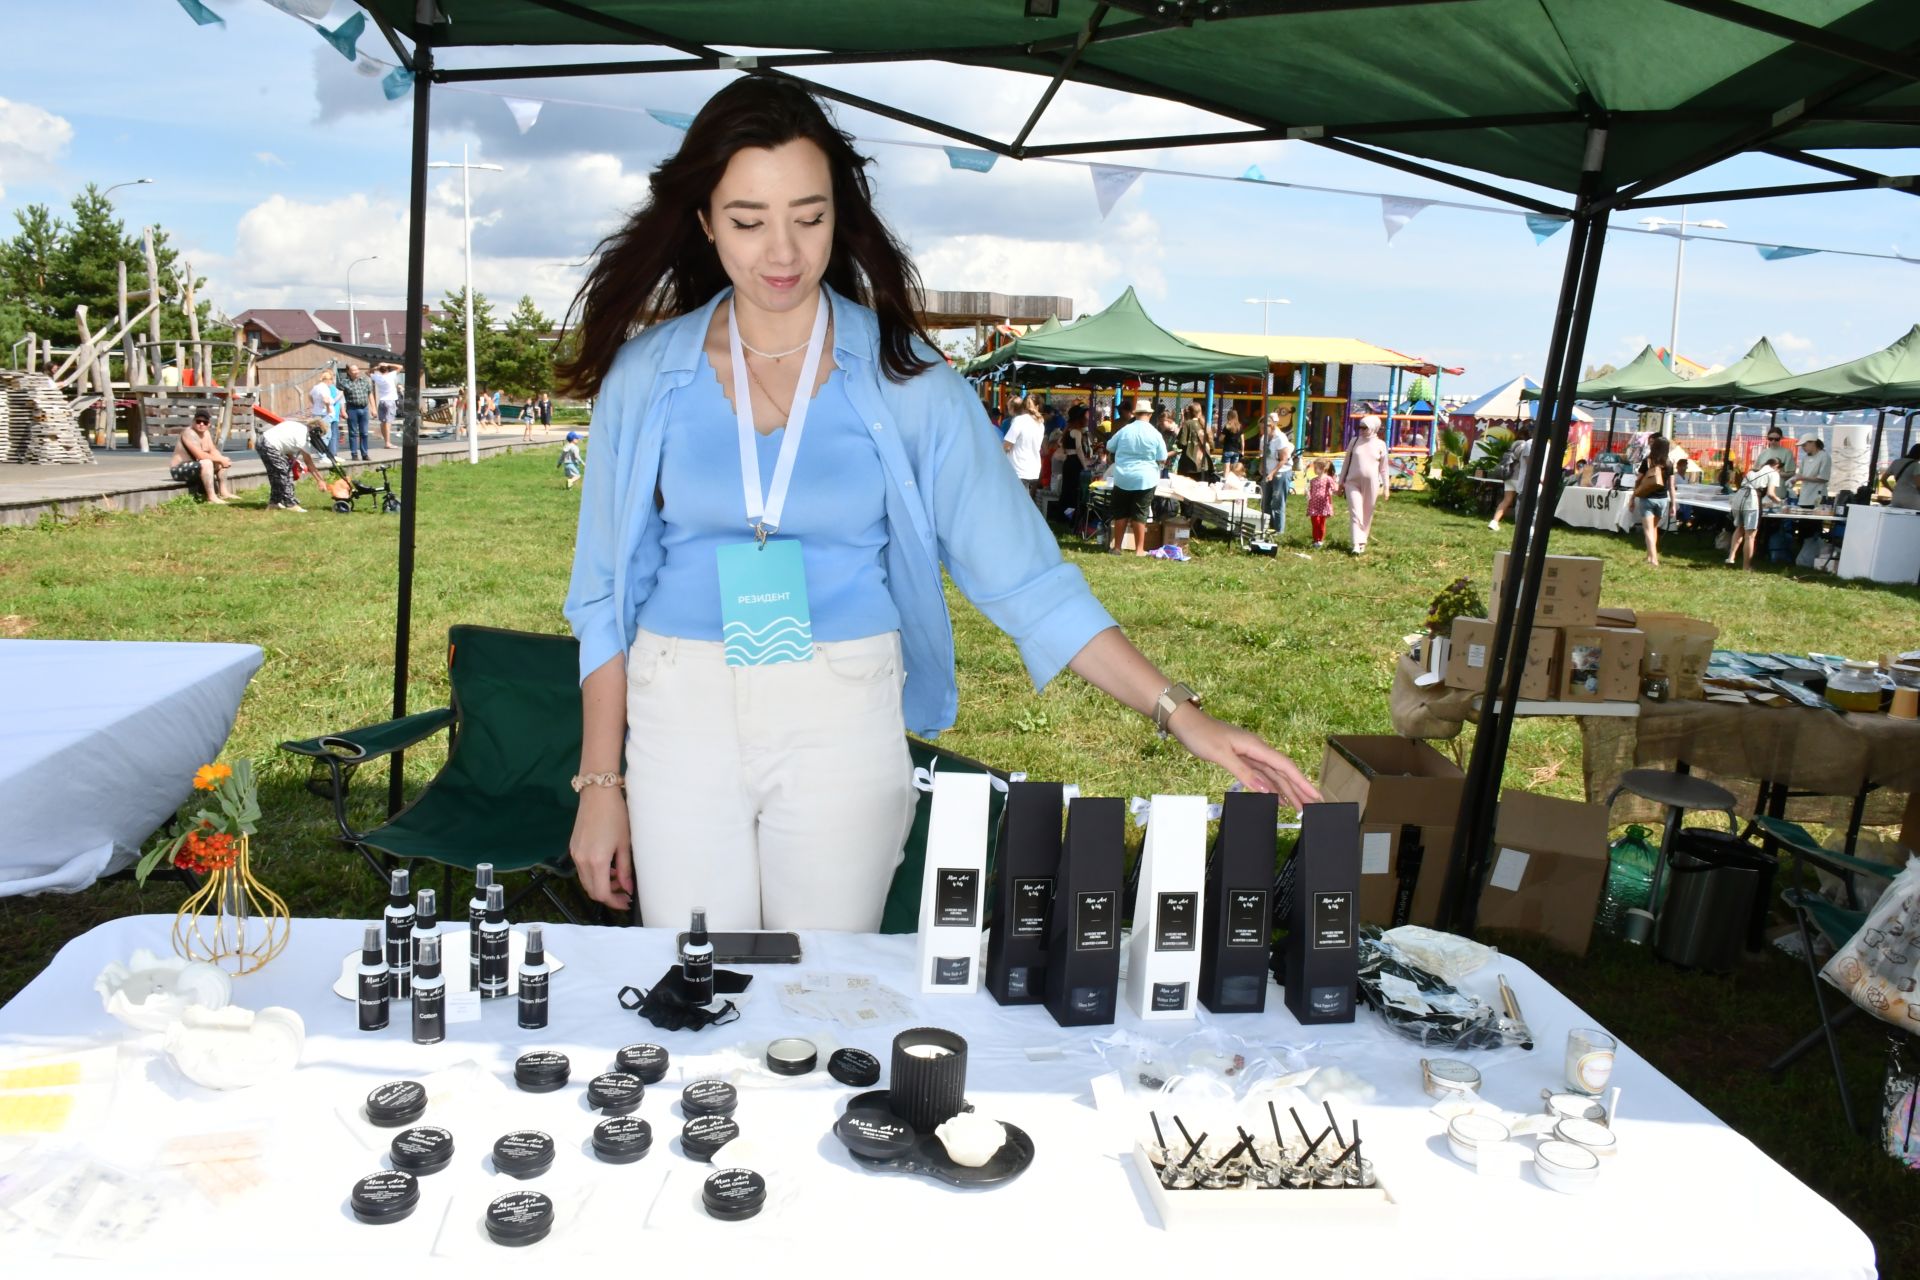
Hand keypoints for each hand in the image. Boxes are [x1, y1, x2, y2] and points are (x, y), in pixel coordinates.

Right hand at [569, 786, 633, 910]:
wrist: (597, 794)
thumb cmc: (616, 816)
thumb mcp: (624, 844)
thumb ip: (625, 869)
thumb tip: (628, 889)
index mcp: (596, 861)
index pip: (602, 893)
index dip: (614, 902)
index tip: (626, 902)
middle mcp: (582, 861)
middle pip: (591, 890)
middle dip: (608, 895)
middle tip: (624, 893)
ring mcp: (575, 854)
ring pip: (585, 881)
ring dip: (600, 885)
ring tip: (618, 878)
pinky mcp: (573, 847)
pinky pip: (582, 869)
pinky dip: (594, 874)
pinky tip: (607, 867)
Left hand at [1168, 705, 1320, 809]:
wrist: (1185, 722)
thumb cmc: (1200, 734)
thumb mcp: (1220, 754)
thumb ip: (1243, 772)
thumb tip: (1265, 790)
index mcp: (1255, 746)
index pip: (1285, 766)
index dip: (1301, 782)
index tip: (1314, 795)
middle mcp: (1256, 750)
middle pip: (1283, 772)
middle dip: (1299, 789)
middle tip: (1313, 806)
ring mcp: (1249, 754)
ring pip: (1274, 775)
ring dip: (1287, 790)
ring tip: (1299, 807)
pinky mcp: (1241, 758)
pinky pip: (1262, 775)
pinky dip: (1271, 787)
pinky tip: (1278, 797)